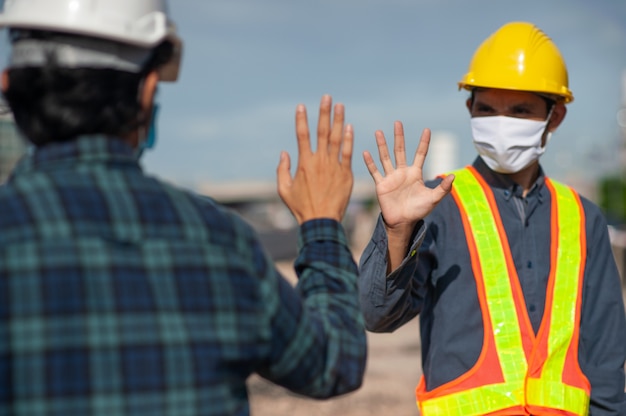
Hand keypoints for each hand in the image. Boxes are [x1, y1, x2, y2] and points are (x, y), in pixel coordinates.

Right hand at [277, 95, 353, 223]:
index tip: (302, 106)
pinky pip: (347, 153)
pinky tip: (349, 127)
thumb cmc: (301, 207)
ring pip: (336, 139)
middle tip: (327, 97)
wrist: (321, 221)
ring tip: (340, 106)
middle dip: (324, 113)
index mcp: (304, 163)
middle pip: (322, 132)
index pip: (302, 135)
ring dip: (338, 121)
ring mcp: (334, 166)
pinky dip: (348, 140)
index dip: (301, 120)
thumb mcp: (284, 190)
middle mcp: (319, 161)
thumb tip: (284, 152)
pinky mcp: (346, 174)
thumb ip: (282, 170)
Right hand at [363, 121, 453, 234]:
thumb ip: (443, 188)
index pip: (420, 154)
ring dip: (382, 145)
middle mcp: (402, 172)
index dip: (424, 142)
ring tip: (378, 132)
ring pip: (385, 157)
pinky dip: (370, 163)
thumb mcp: (433, 199)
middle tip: (397, 122)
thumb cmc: (418, 211)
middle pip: (400, 151)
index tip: (427, 129)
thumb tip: (454, 175)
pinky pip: (375, 172)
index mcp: (415, 173)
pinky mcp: (381, 185)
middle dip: (399, 137)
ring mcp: (391, 178)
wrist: (402, 223)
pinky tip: (365, 152)